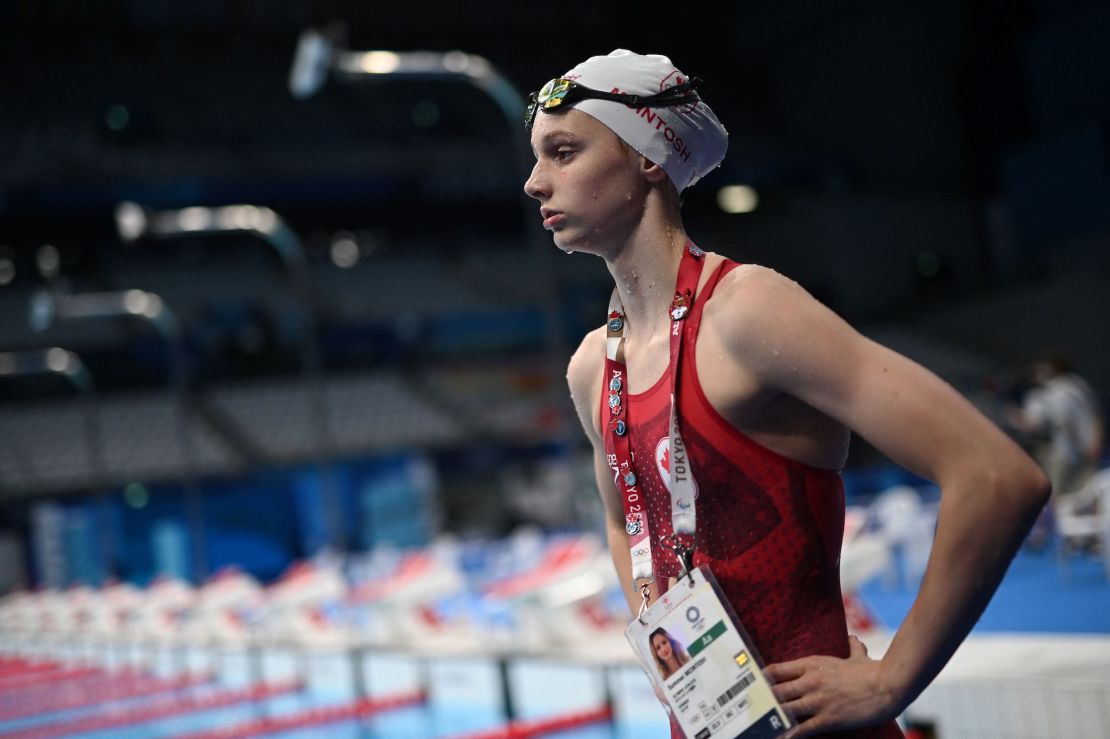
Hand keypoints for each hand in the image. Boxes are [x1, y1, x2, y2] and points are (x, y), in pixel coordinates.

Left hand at [763, 636, 902, 737]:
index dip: (762, 679)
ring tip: (760, 724)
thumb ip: (851, 647)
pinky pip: (802, 729)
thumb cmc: (871, 671)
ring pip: (784, 710)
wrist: (886, 686)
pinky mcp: (827, 718)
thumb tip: (853, 639)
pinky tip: (781, 737)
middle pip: (775, 691)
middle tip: (752, 707)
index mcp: (811, 664)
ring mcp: (817, 700)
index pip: (776, 670)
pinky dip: (789, 734)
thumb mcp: (857, 655)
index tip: (753, 685)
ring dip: (772, 718)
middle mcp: (809, 681)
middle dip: (763, 700)